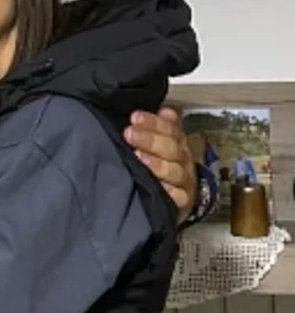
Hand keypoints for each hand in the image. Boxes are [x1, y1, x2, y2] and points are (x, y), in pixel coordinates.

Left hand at [124, 107, 195, 222]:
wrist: (172, 197)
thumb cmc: (158, 164)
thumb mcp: (157, 143)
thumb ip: (157, 126)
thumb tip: (165, 110)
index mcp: (176, 142)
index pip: (169, 128)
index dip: (153, 122)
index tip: (135, 117)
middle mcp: (182, 160)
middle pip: (171, 148)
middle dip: (150, 139)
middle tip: (129, 133)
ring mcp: (183, 181)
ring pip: (174, 171)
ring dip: (156, 164)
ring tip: (138, 157)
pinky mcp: (182, 201)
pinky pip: (177, 196)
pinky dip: (167, 190)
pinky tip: (155, 185)